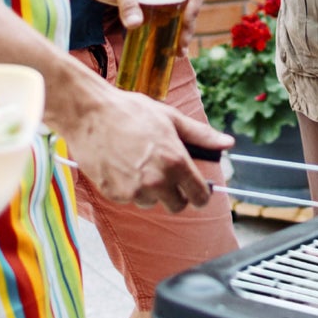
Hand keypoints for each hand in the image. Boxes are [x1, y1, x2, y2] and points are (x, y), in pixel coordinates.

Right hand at [64, 84, 231, 210]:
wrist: (89, 113)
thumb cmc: (130, 111)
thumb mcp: (171, 118)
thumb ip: (201, 135)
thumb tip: (228, 143)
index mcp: (175, 162)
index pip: (199, 196)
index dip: (201, 194)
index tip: (198, 189)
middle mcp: (157, 181)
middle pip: (177, 206)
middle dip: (175, 193)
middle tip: (166, 173)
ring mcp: (134, 190)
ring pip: (151, 202)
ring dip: (150, 190)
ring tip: (138, 162)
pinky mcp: (114, 194)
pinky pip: (130, 199)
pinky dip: (129, 187)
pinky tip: (122, 165)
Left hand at [83, 0, 206, 49]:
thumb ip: (128, 2)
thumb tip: (134, 25)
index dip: (195, 4)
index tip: (186, 22)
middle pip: (190, 1)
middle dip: (188, 24)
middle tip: (182, 44)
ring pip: (181, 11)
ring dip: (181, 31)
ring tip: (178, 52)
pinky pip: (168, 16)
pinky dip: (169, 30)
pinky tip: (167, 47)